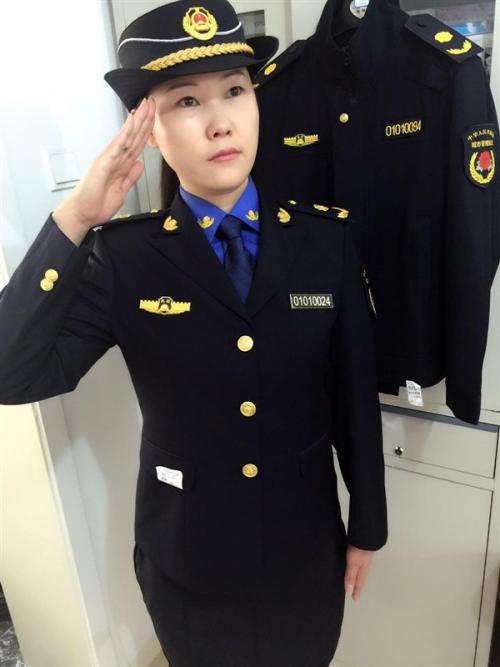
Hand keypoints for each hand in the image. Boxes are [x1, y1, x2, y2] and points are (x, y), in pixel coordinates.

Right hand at [53, 96, 155, 230]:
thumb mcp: (122, 190)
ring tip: (145, 106)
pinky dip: (126, 132)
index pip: (136, 144)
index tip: (154, 117)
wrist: (83, 214)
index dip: (146, 130)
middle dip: (144, 119)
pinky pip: (118, 145)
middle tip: (152, 102)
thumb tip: (139, 163)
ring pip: (127, 136)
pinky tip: (132, 121)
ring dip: (138, 121)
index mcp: (120, 165)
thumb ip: (131, 176)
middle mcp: (115, 158)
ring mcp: (109, 159)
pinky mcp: (104, 163)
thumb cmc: (97, 203)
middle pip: (133, 136)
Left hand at [344, 544, 374, 600]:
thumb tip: (349, 591)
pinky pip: (359, 563)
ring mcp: (364, 558)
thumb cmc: (359, 550)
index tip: (354, 599)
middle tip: (354, 591)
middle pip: (361, 578)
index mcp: (363, 570)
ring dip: (357, 576)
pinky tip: (353, 564)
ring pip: (360, 570)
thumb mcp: (353, 564)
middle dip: (357, 584)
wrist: (365, 535)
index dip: (356, 591)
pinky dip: (356, 568)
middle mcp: (365, 565)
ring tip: (353, 580)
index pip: (359, 583)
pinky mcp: (362, 550)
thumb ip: (350, 576)